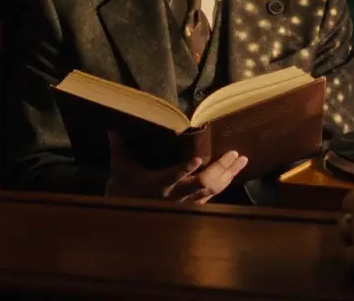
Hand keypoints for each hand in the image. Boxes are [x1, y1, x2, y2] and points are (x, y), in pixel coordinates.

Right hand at [104, 130, 248, 203]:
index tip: (198, 159)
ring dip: (228, 175)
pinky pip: (212, 196)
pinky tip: (233, 175)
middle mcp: (176, 195)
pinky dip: (224, 184)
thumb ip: (119, 150)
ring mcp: (186, 203)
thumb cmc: (124, 194)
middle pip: (204, 184)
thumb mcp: (120, 171)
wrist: (128, 223)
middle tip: (235, 154)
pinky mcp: (191, 207)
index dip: (186, 169)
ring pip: (212, 190)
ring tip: (242, 161)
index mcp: (159, 185)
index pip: (174, 176)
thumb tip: (112, 130)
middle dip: (221, 169)